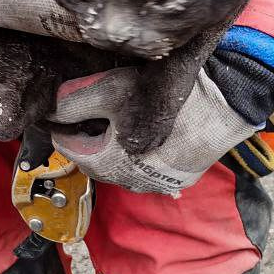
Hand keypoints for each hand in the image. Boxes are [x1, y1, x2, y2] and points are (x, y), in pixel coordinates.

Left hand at [49, 66, 261, 195]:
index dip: (61, 126)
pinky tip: (147, 129)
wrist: (222, 102)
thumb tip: (50, 107)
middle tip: (88, 110)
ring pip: (122, 163)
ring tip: (118, 116)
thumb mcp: (111, 90)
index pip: (69, 147)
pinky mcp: (179, 178)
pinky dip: (141, 151)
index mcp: (108, 165)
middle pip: (96, 157)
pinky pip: (149, 166)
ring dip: (115, 144)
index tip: (57, 112)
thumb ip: (73, 100)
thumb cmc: (167, 97)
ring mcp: (157, 183)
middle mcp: (130, 182)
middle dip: (89, 136)